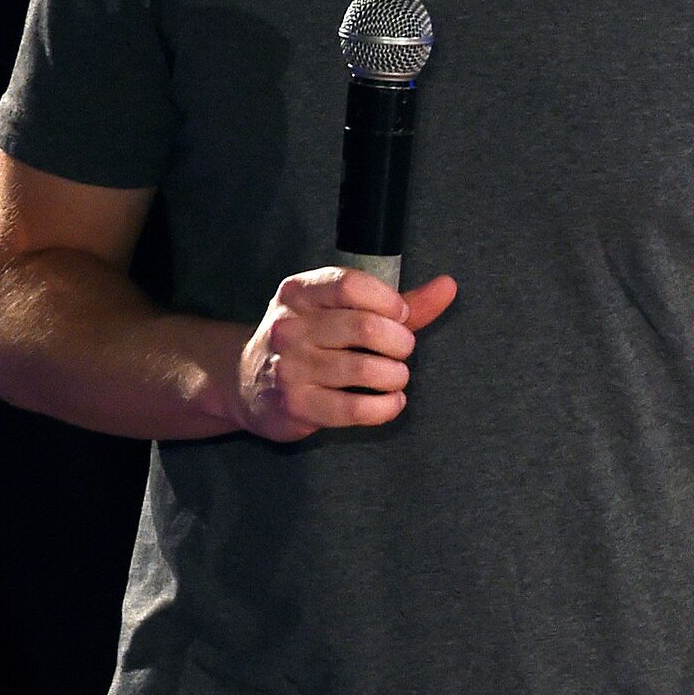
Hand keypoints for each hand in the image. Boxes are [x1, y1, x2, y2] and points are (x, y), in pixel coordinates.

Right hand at [235, 265, 456, 440]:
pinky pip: (355, 409)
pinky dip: (386, 407)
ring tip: (396, 377)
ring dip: (396, 376)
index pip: (350, 285)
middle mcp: (290, 326)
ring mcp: (290, 367)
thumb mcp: (339, 311)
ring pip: (364, 370)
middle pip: (364, 327)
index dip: (387, 301)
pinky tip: (391, 402)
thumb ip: (395, 302)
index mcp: (300, 292)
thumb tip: (448, 286)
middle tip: (402, 351)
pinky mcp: (296, 405)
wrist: (245, 383)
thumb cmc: (307, 341)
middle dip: (399, 342)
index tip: (400, 316)